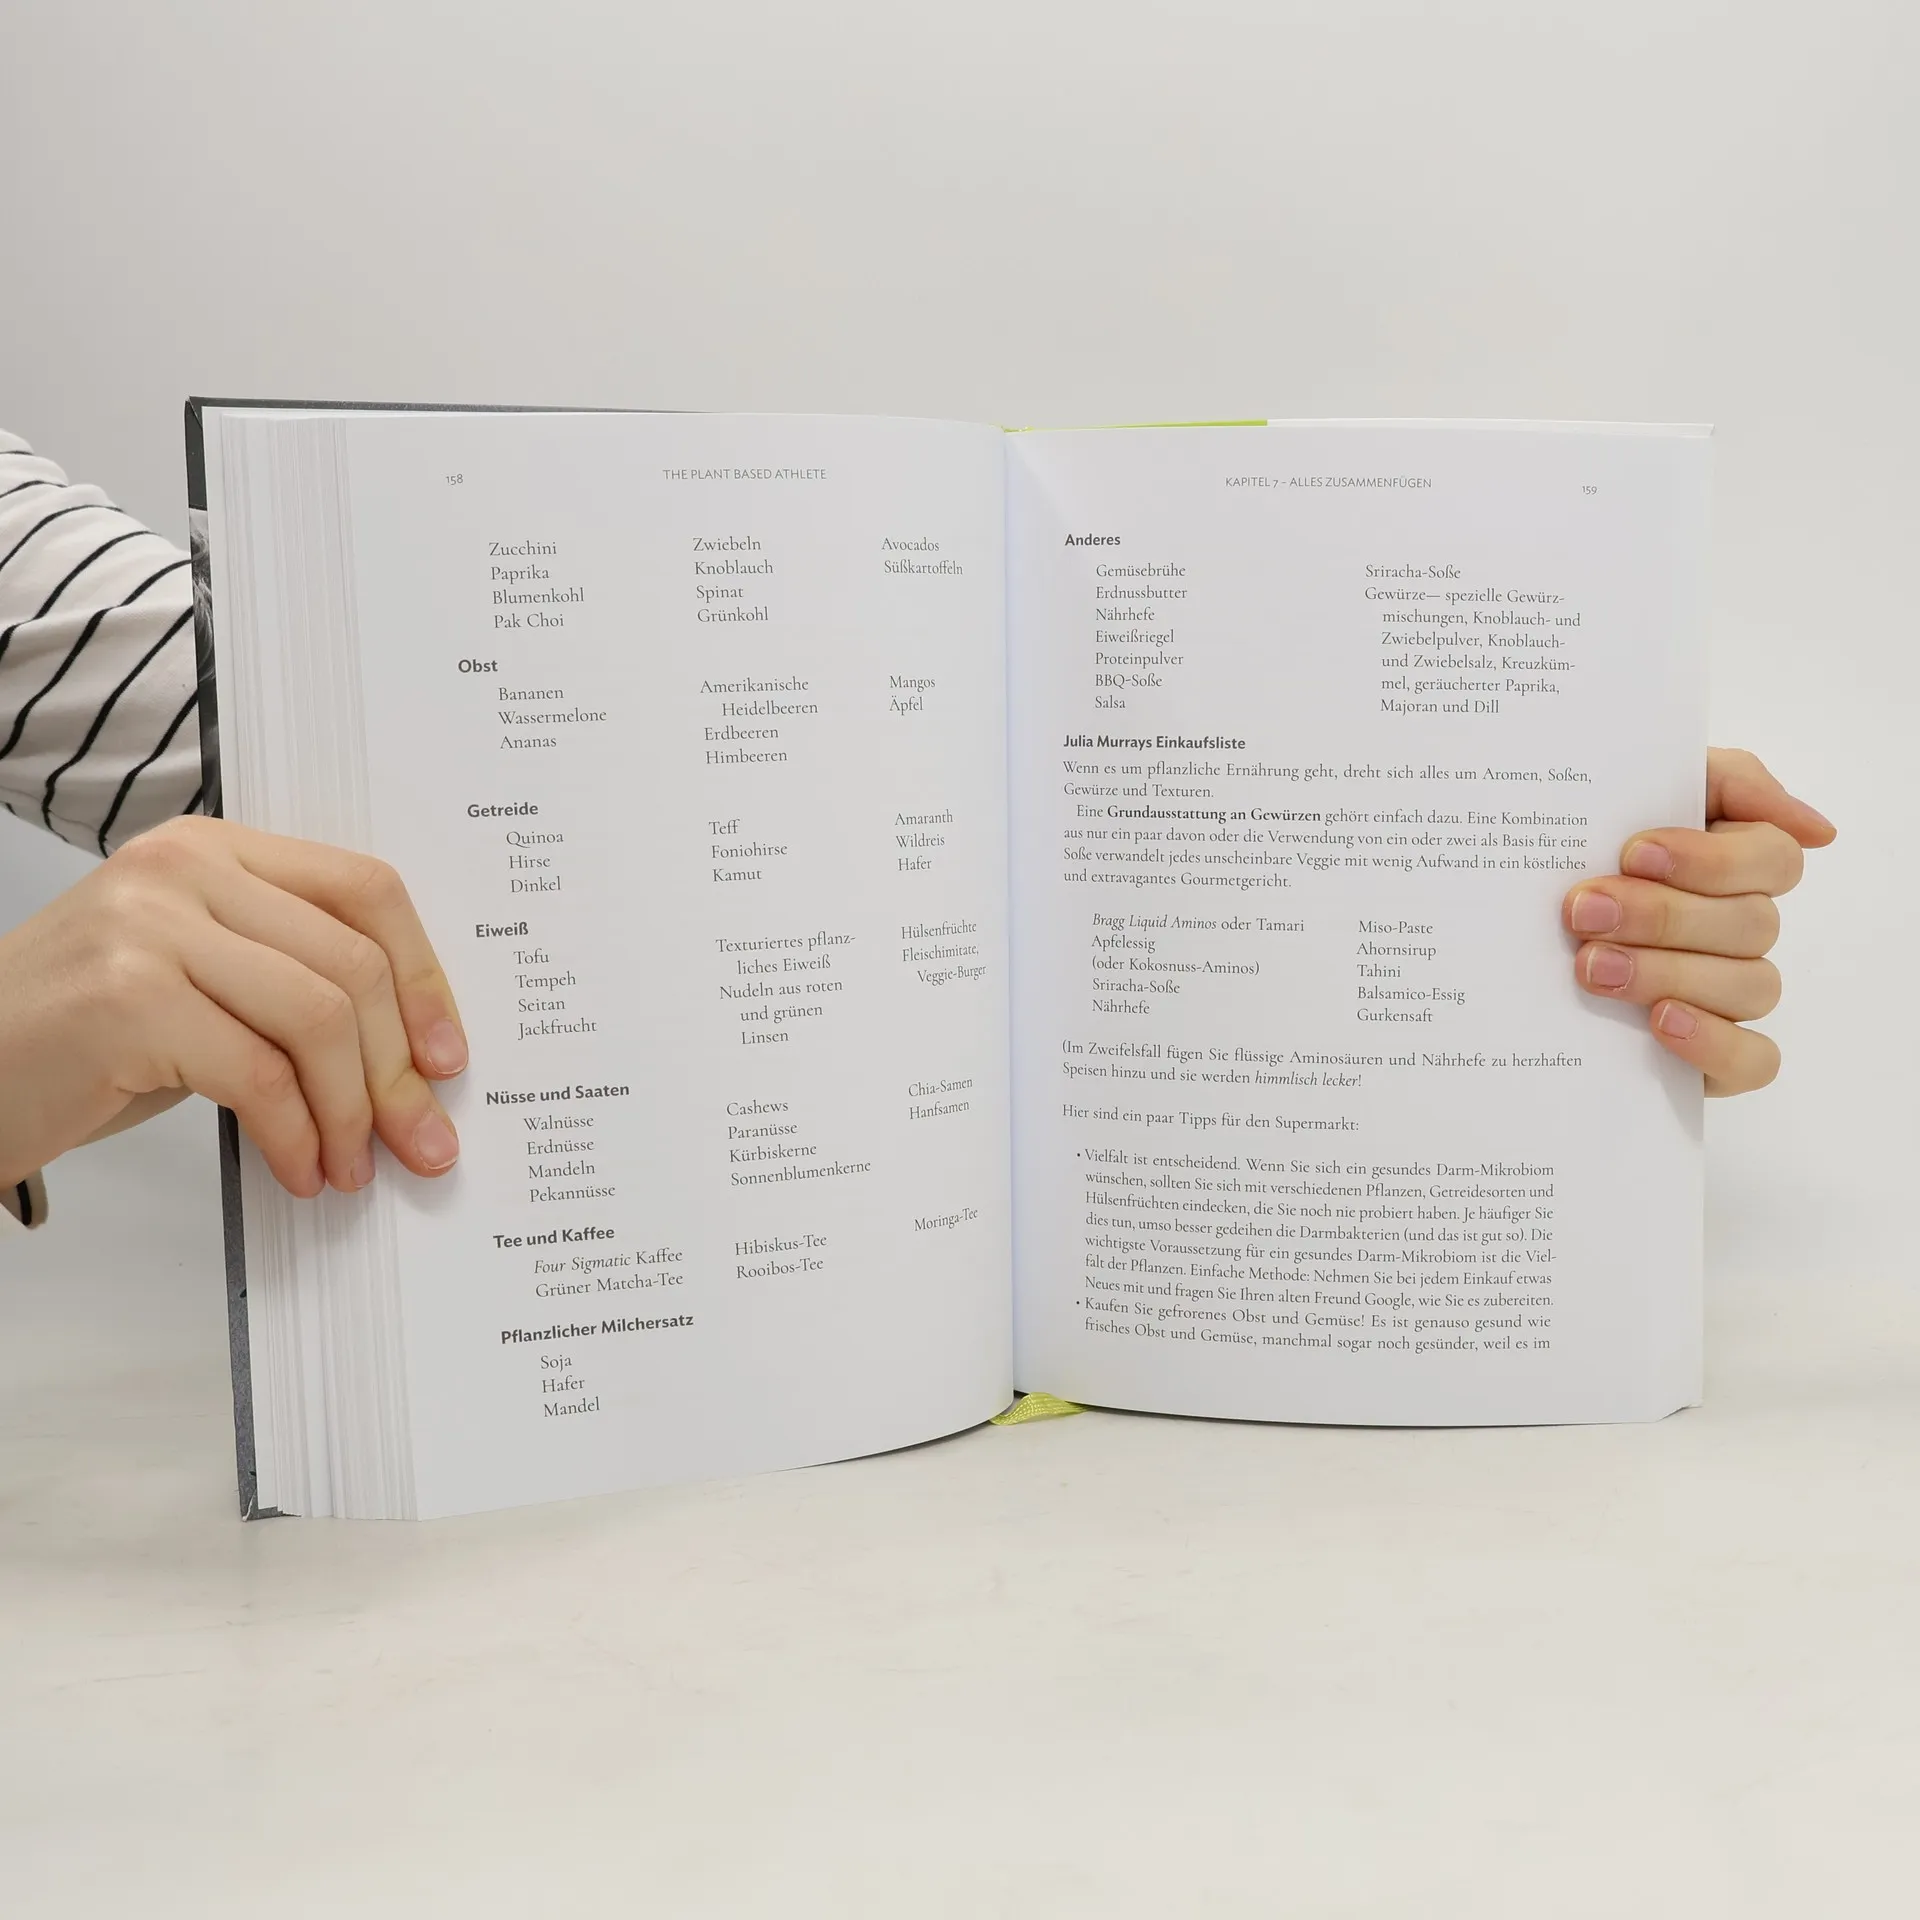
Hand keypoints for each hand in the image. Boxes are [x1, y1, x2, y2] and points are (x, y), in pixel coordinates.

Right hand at [0, 817, 466, 1194]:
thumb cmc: (85, 1037)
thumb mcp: (204, 982)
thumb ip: (295, 984)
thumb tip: (417, 1060)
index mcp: (217, 849)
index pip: (364, 890)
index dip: (425, 977)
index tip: (448, 1056)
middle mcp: (184, 870)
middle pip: (354, 963)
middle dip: (400, 1069)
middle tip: (422, 1140)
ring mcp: (150, 927)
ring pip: (319, 1019)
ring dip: (353, 1112)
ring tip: (350, 1168)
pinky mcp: (126, 1001)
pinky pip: (260, 1077)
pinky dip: (296, 1138)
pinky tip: (297, 1171)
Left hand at [1562, 749, 1834, 1095]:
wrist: (1510, 921)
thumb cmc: (1589, 846)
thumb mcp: (1639, 786)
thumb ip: (1728, 781)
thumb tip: (1817, 829)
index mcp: (1738, 864)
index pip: (1773, 858)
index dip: (1711, 859)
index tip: (1634, 853)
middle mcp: (1744, 929)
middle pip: (1750, 924)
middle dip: (1662, 916)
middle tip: (1583, 912)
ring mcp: (1733, 994)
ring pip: (1749, 986)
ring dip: (1668, 973)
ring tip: (1590, 967)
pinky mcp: (1717, 1056)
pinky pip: (1754, 1060)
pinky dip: (1714, 1042)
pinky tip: (1661, 1021)